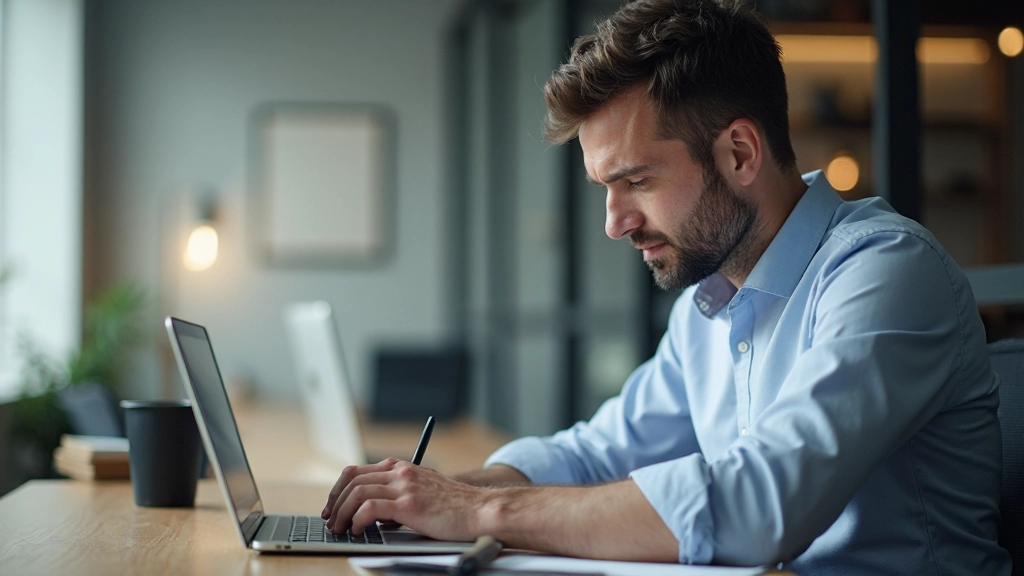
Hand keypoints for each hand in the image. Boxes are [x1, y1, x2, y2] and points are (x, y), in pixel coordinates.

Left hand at [322, 458, 485, 540]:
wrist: (480, 510)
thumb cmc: (454, 507)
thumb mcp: (423, 490)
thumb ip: (399, 493)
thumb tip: (372, 511)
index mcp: (402, 467)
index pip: (358, 471)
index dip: (338, 489)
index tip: (332, 506)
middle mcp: (400, 472)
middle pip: (352, 479)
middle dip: (335, 501)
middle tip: (330, 520)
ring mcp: (405, 486)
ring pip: (358, 493)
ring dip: (342, 513)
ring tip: (339, 529)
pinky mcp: (409, 504)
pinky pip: (370, 509)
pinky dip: (357, 520)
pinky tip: (358, 530)